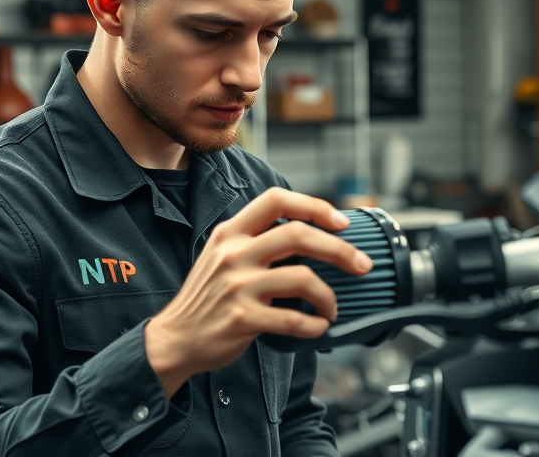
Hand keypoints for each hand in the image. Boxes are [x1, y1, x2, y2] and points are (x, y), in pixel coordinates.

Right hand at [143, 187, 371, 396]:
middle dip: (340, 249)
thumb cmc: (208, 297)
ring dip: (329, 296)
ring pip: (303, 279)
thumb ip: (256, 241)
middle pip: (298, 235)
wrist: (176, 338)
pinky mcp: (243, 318)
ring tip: (333, 307)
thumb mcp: (222, 256)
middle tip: (362, 264)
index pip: (276, 199)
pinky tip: (319, 327)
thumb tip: (310, 235)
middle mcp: (233, 254)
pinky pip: (294, 319)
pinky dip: (315, 324)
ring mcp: (237, 286)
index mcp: (231, 233)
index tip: (342, 221)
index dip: (314, 205)